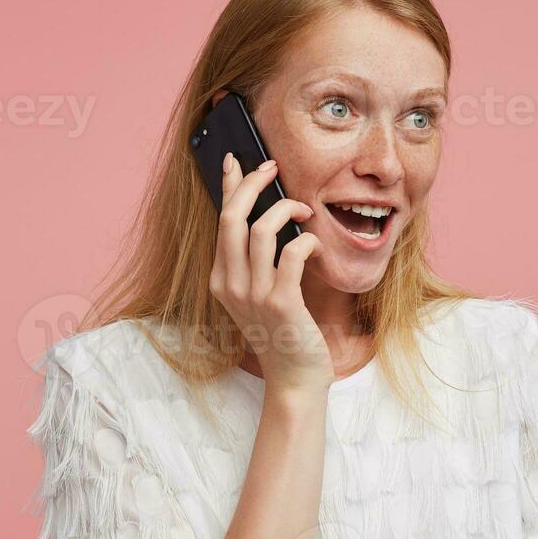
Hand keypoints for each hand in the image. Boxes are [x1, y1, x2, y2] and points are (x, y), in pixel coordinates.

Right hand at [208, 153, 331, 394]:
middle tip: (273, 168)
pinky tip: (317, 246)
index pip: (221, 221)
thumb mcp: (259, 295)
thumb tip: (266, 216)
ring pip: (262, 229)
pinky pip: (293, 253)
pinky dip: (308, 241)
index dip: (228, 186)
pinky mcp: (281, 303)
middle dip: (253, 183)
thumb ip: (256, 261)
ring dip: (288, 210)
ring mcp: (254, 295)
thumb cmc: (283, 334)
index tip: (236, 159)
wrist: (294, 379)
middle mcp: (230, 285)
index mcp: (221, 279)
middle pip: (233, 217)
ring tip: (306, 212)